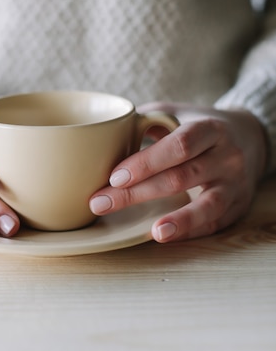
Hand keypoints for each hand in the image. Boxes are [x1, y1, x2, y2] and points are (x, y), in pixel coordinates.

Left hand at [89, 103, 267, 242]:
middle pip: (182, 177)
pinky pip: (214, 223)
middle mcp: (227, 156)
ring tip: (155, 232)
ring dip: (179, 220)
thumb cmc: (198, 126)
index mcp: (209, 128)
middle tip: (101, 203)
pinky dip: (191, 231)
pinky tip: (167, 235)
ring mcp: (235, 184)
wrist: (249, 138)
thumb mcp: (177, 114)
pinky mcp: (237, 207)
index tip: (114, 177)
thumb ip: (144, 121)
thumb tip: (104, 136)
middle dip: (138, 193)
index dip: (146, 162)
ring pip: (206, 205)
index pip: (178, 146)